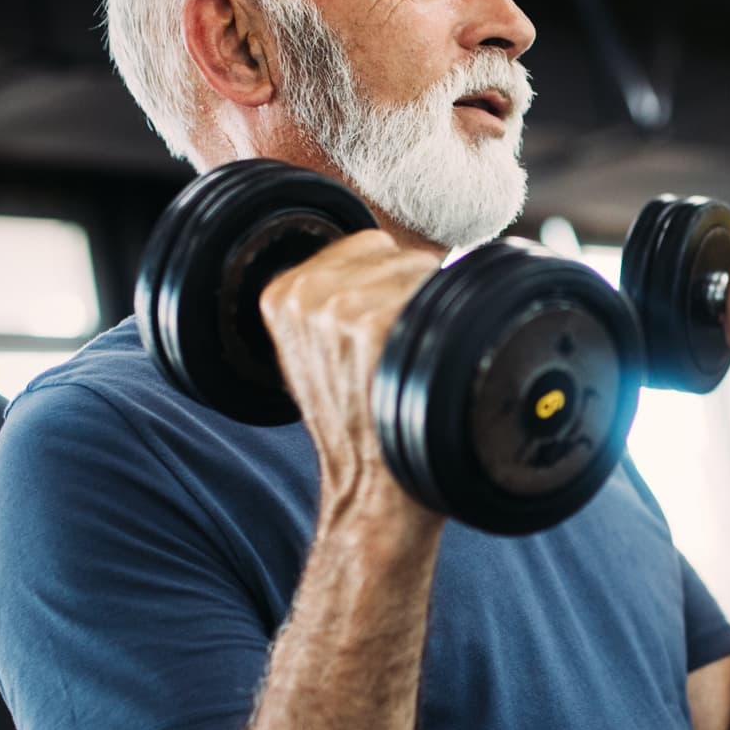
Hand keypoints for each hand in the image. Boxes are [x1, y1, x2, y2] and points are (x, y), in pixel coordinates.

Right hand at [258, 230, 444, 539]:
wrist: (371, 485)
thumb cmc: (357, 419)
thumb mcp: (317, 352)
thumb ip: (333, 297)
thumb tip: (389, 253)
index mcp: (281, 293)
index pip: (367, 245)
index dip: (390, 282)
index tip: (385, 331)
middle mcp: (303, 294)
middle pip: (398, 253)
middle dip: (412, 292)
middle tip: (402, 351)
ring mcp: (339, 309)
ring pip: (422, 270)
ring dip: (433, 309)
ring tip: (413, 361)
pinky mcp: (376, 325)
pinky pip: (437, 294)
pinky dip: (449, 324)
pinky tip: (427, 364)